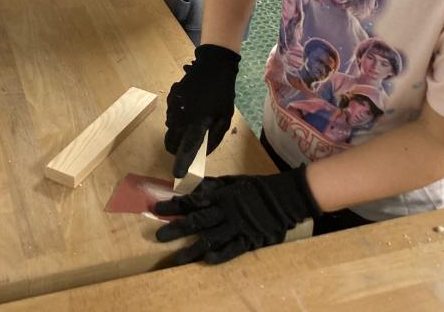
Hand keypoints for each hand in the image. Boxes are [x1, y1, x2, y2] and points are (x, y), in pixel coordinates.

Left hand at [153, 166, 320, 264]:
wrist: (285, 197)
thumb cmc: (257, 187)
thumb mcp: (234, 180)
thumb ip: (214, 185)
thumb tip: (194, 186)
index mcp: (222, 195)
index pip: (194, 200)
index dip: (175, 205)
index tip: (158, 208)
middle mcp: (226, 211)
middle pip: (197, 220)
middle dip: (177, 228)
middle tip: (159, 236)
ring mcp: (237, 227)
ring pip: (210, 239)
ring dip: (192, 249)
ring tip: (175, 258)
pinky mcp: (248, 240)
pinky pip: (231, 250)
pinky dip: (219, 255)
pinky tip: (205, 261)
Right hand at [164, 45, 240, 177]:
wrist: (212, 66)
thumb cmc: (222, 94)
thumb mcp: (225, 117)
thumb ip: (214, 138)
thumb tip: (204, 154)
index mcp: (198, 123)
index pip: (187, 148)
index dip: (181, 163)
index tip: (177, 174)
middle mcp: (182, 117)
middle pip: (171, 142)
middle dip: (176, 147)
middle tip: (187, 144)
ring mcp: (174, 107)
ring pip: (170, 128)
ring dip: (177, 131)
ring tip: (192, 120)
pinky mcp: (170, 99)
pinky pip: (170, 115)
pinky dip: (177, 117)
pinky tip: (188, 107)